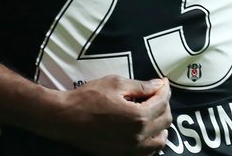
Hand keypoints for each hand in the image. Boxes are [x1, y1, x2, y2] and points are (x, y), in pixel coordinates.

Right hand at [52, 76, 170, 155]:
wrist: (66, 118)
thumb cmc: (88, 98)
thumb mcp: (114, 84)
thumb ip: (140, 86)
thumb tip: (159, 85)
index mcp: (138, 116)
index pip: (162, 102)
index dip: (164, 90)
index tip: (163, 83)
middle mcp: (138, 136)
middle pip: (165, 121)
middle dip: (164, 105)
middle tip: (156, 94)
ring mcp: (131, 149)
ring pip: (160, 141)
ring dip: (161, 126)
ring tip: (152, 113)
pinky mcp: (123, 155)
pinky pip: (148, 152)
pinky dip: (151, 140)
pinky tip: (143, 130)